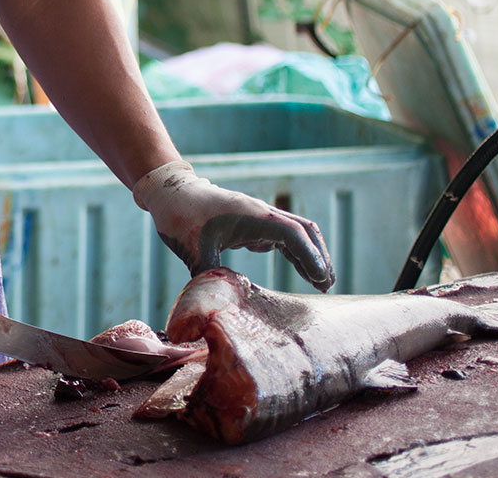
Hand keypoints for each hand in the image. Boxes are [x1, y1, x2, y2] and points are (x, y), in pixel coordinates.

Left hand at [133, 160, 334, 290]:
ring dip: (311, 255)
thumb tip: (214, 304)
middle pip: (304, 231)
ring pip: (297, 234)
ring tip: (322, 283)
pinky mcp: (253, 223)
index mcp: (253, 215)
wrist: (170, 193)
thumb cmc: (180, 216)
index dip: (310, 256)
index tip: (321, 279)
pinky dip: (297, 254)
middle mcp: (262, 213)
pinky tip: (302, 271)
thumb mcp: (192, 248)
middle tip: (328, 285)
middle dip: (319, 256)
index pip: (293, 234)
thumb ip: (206, 274)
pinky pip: (284, 238)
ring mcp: (259, 217)